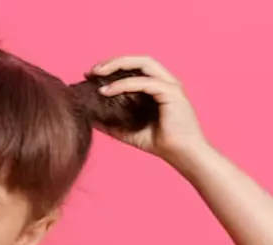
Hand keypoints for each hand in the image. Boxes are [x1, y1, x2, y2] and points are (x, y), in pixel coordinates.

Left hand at [90, 55, 207, 161]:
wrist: (182, 156)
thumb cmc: (161, 143)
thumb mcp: (128, 131)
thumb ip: (110, 123)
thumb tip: (90, 118)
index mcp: (158, 87)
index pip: (135, 68)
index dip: (113, 67)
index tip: (91, 76)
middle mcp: (165, 81)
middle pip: (138, 60)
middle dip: (113, 61)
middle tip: (91, 71)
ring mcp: (170, 85)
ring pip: (143, 63)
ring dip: (118, 65)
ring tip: (98, 73)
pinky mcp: (171, 92)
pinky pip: (144, 82)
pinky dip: (123, 84)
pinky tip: (107, 91)